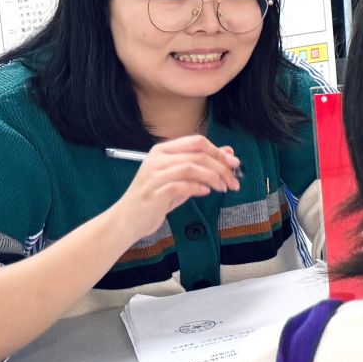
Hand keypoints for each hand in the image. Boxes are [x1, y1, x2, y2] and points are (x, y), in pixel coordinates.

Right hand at [109, 135, 239, 243]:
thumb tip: (228, 152)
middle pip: (198, 155)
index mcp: (163, 150)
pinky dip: (197, 188)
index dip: (219, 151)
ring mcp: (153, 176)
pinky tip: (205, 192)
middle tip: (234, 180)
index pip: (197, 142)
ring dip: (213, 177)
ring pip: (191, 167)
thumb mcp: (181, 178)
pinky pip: (180, 185)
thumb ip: (202, 164)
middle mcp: (157, 159)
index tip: (234, 163)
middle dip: (221, 167)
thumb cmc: (157, 197)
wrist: (128, 220)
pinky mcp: (153, 193)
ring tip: (223, 187)